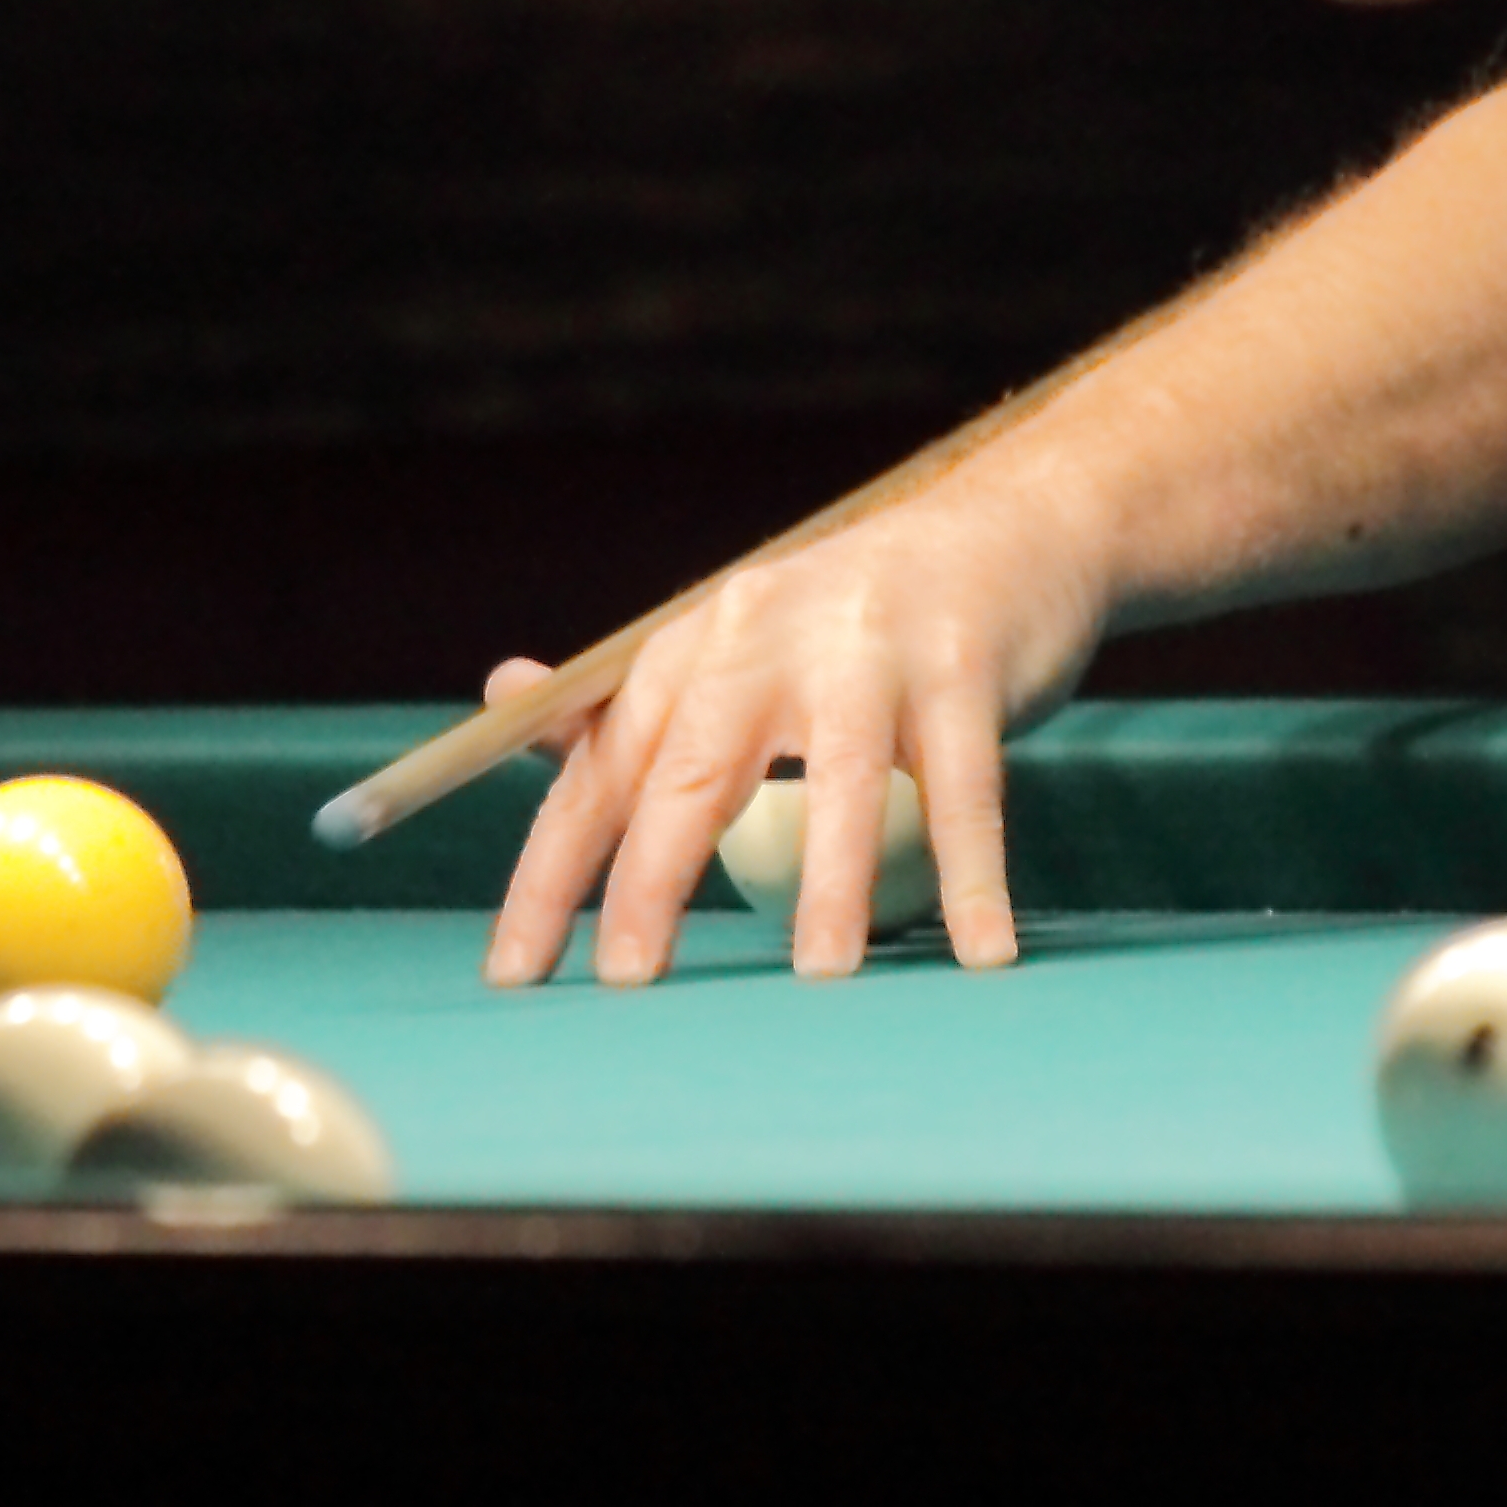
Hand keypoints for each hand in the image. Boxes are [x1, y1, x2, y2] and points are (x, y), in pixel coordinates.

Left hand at [480, 480, 1106, 988]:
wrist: (1005, 528)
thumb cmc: (852, 621)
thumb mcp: (732, 646)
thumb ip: (626, 696)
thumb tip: (500, 693)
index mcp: (700, 641)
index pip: (607, 765)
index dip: (556, 868)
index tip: (515, 968)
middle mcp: (771, 635)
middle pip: (698, 768)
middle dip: (653, 877)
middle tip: (626, 978)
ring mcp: (873, 649)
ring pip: (843, 779)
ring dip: (832, 882)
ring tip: (818, 974)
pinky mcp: (966, 668)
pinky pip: (968, 788)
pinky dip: (974, 875)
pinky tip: (980, 948)